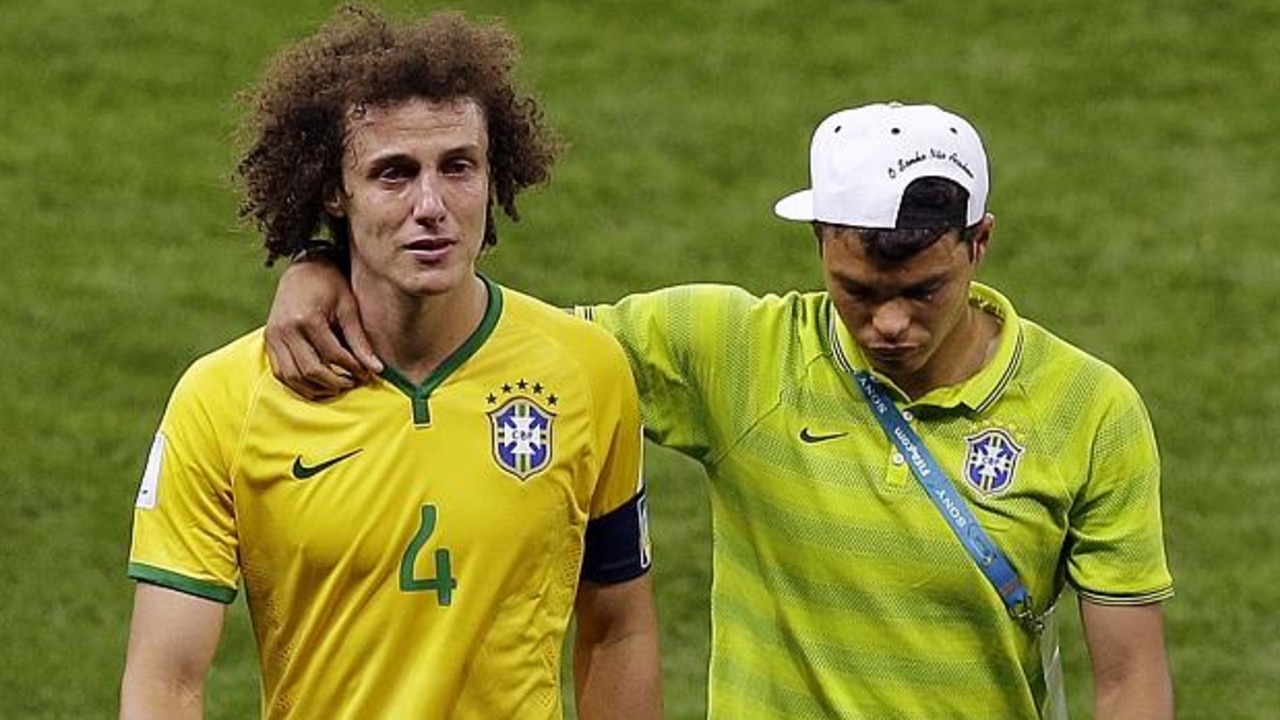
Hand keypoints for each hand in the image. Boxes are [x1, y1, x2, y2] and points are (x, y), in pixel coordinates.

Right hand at [264, 258, 380, 398]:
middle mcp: (286, 329)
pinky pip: (280, 372)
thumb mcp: (348, 308)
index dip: (353, 369)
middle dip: (335, 382)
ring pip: (292, 377)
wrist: (302, 269)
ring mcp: (274, 336)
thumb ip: (359, 340)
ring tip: (337, 387)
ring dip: (315, 389)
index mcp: (308, 318)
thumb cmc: (330, 285)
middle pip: (311, 370)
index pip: (333, 355)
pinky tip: (317, 385)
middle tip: (352, 384)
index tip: (367, 375)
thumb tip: (376, 369)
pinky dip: (298, 384)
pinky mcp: (268, 341)